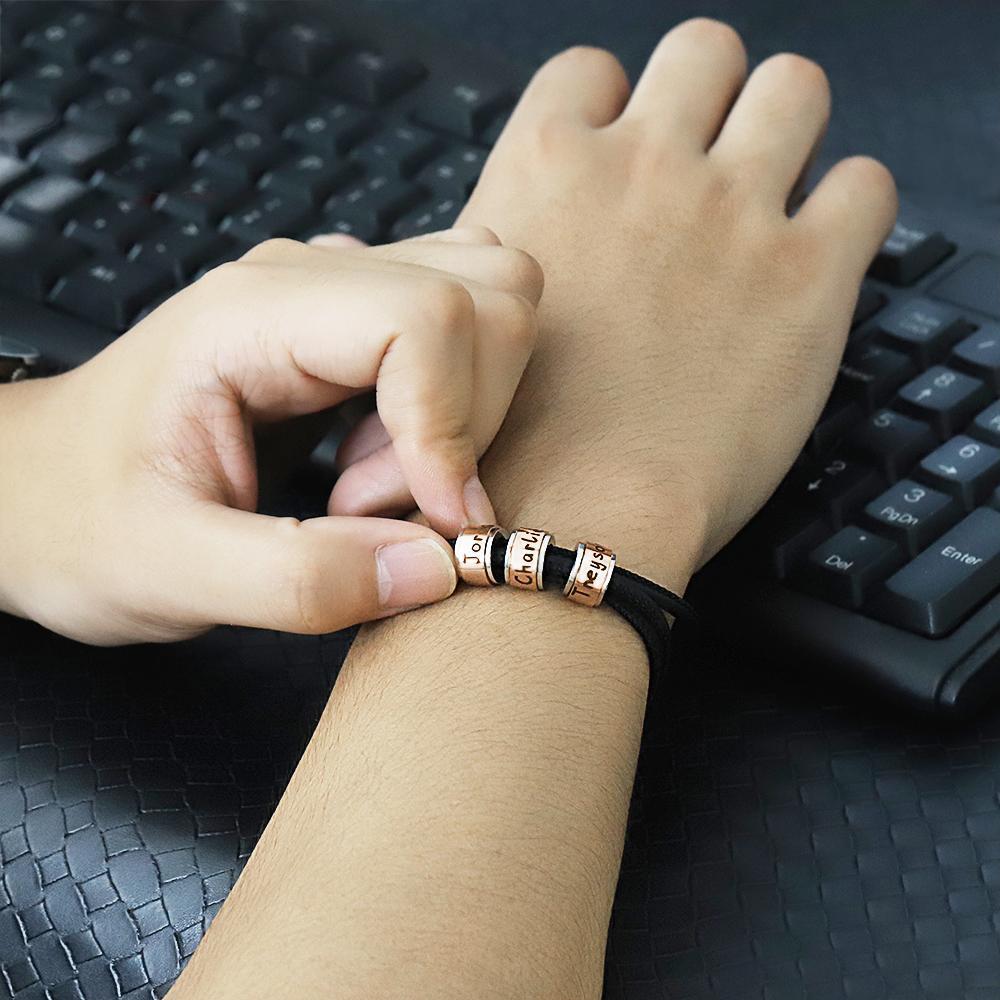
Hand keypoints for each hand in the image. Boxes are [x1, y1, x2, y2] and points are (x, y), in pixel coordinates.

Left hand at [0, 228, 540, 643]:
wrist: (36, 491)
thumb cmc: (81, 521)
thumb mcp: (169, 573)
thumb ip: (303, 582)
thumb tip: (442, 567)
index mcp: (252, 315)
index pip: (424, 316)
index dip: (455, 423)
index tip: (439, 521)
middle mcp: (306, 279)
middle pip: (485, 295)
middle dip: (468, 417)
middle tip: (378, 503)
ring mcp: (336, 291)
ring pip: (491, 299)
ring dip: (470, 406)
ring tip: (375, 481)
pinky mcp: (355, 323)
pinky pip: (462, 330)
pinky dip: (458, 404)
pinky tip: (378, 459)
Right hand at [453, 20, 896, 583]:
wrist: (570, 516)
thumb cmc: (506, 440)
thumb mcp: (469, 313)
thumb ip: (508, 246)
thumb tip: (529, 232)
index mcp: (548, 167)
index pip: (591, 71)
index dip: (614, 110)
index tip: (624, 152)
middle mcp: (642, 169)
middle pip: (702, 51)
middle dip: (710, 97)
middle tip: (710, 160)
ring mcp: (730, 212)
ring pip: (794, 88)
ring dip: (786, 130)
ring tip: (773, 193)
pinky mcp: (807, 275)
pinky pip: (865, 186)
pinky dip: (848, 210)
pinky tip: (815, 256)